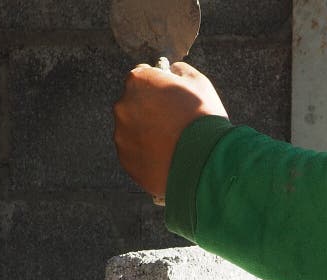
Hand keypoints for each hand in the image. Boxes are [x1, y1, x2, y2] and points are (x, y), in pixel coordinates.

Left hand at [113, 62, 227, 195]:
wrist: (204, 162)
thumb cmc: (203, 118)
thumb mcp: (199, 83)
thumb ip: (180, 71)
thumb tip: (172, 71)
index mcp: (138, 81)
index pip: (141, 77)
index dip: (157, 87)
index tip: (169, 98)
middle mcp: (123, 106)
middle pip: (133, 105)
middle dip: (149, 111)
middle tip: (173, 123)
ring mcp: (122, 135)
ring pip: (132, 130)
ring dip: (146, 134)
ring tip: (171, 144)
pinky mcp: (125, 160)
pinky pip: (134, 153)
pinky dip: (146, 155)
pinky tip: (166, 158)